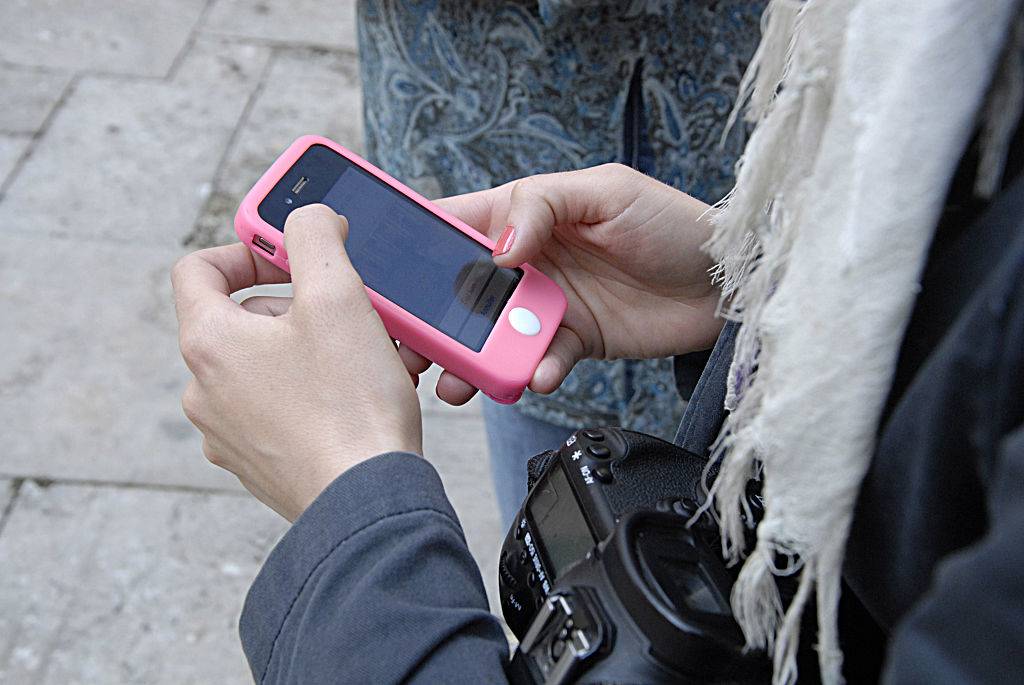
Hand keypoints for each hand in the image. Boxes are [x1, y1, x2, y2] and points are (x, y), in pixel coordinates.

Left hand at [171, 204, 421, 520]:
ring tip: (368, 360)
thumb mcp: (337, 296)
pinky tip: (358, 400)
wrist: (368, 502)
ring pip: (266, 367)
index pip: (197, 269)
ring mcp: (228, 435)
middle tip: (352, 313)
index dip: (245, 249)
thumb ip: (315, 236)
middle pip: (242, 320)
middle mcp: (203, 391)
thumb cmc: (351, 404)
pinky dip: (314, 393)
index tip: (292, 258)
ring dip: (313, 351)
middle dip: (300, 307)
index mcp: (209, 343)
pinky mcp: (259, 465)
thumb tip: (309, 218)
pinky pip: (279, 410)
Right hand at [404, 163, 723, 404]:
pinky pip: (539, 362)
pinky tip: (538, 375)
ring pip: (490, 337)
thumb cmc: (670, 221)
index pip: (454, 227)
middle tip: (404, 351)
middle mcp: (528, 264)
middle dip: (429, 323)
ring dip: (469, 360)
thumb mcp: (606, 192)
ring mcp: (548, 306)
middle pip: (459, 294)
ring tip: (455, 384)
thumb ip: (541, 208)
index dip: (414, 250)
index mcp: (524, 217)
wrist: (730, 281)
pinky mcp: (574, 343)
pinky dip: (532, 373)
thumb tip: (496, 250)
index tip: (382, 280)